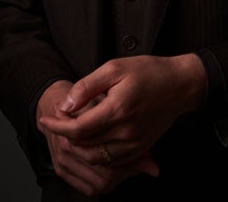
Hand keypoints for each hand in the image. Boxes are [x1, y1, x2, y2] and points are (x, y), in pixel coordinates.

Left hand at [38, 54, 206, 188]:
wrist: (180, 85)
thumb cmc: (149, 71)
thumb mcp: (116, 67)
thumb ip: (88, 86)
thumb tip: (66, 104)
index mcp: (118, 109)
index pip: (78, 129)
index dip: (58, 126)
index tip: (46, 118)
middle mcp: (126, 131)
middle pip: (84, 145)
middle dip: (65, 135)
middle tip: (56, 121)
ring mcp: (134, 143)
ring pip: (96, 157)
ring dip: (78, 147)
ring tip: (71, 130)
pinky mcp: (140, 149)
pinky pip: (111, 160)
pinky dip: (96, 153)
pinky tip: (91, 139)